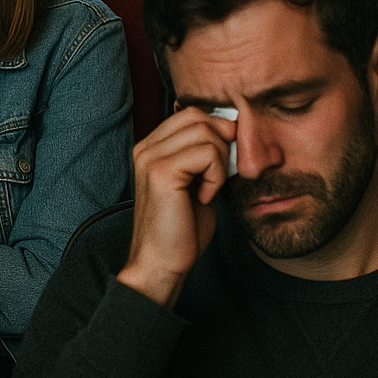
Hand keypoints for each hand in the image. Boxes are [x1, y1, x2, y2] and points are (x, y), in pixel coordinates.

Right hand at [117, 108, 236, 308]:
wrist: (161, 264)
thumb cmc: (181, 229)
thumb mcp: (197, 181)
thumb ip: (205, 153)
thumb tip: (231, 127)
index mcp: (151, 147)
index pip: (191, 113)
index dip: (216, 132)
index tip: (222, 163)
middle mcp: (146, 147)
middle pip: (199, 117)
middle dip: (222, 143)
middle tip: (219, 176)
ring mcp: (151, 158)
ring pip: (206, 132)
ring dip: (220, 161)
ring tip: (210, 189)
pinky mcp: (161, 172)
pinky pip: (207, 153)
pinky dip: (216, 176)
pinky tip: (205, 198)